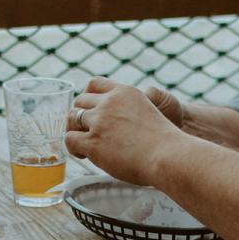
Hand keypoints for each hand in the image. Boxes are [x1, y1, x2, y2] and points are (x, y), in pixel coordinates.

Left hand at [66, 77, 183, 185]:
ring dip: (75, 130)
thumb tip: (116, 124)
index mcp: (124, 92)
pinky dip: (73, 148)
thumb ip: (129, 110)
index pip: (94, 84)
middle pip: (80, 101)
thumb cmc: (164, 143)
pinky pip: (70, 139)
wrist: (169, 156)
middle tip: (89, 132)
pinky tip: (84, 154)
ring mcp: (100, 120)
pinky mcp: (93, 141)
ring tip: (84, 144)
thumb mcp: (147, 111)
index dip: (88, 98)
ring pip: (71, 118)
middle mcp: (109, 102)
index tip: (92, 111)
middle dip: (81, 116)